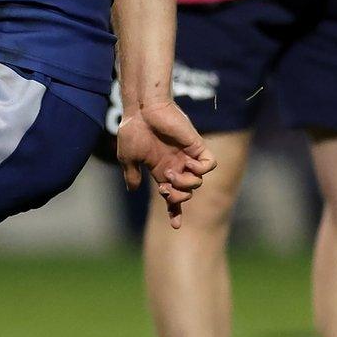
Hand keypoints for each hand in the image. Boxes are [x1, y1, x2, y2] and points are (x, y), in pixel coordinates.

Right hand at [115, 100, 216, 228]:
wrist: (142, 110)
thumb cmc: (133, 131)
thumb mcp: (127, 158)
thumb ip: (131, 175)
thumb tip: (133, 189)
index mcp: (161, 170)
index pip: (172, 195)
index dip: (175, 211)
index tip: (176, 226)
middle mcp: (176, 164)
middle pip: (186, 192)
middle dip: (177, 197)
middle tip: (164, 187)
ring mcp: (186, 155)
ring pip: (197, 182)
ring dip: (185, 184)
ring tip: (171, 173)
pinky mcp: (195, 145)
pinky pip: (209, 164)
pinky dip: (201, 170)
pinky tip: (188, 165)